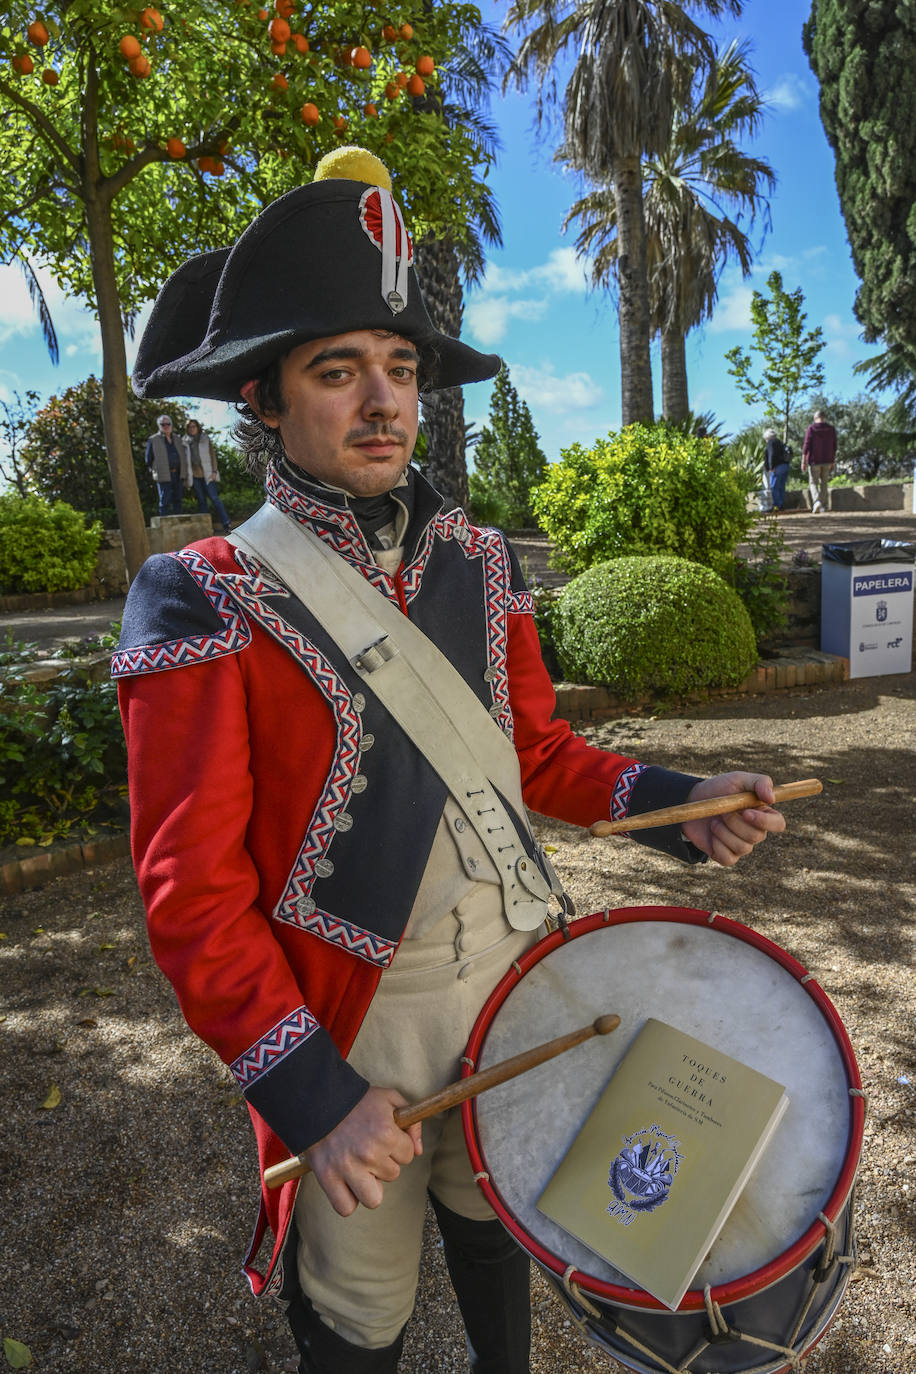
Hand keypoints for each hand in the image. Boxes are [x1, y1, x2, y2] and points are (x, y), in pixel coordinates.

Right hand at [305, 1086, 421, 1216]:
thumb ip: (412, 1123)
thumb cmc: (357, 1100)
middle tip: (369, 1148)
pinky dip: (347, 1200)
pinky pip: (346, 1207)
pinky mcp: (328, 1178)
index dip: (398, 1145)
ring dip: (369, 1187)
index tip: (385, 1136)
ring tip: (360, 1169)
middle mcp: (369, 1154)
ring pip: (374, 1199)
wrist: (318, 1099)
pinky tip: (346, 1183)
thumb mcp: (390, 1099)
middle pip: (393, 1175)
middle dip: (384, 1163)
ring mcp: (348, 1169)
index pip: (408, 1156)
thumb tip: (419, 1151)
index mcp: (386, 1133)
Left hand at [682, 772, 784, 866]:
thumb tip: (772, 798)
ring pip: (743, 847)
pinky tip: (711, 834)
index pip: (778, 824)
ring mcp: (741, 846)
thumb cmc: (719, 789)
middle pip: (756, 836)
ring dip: (723, 831)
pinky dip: (717, 845)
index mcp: (763, 814)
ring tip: (714, 820)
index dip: (765, 821)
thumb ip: (760, 782)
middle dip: (734, 822)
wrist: (692, 801)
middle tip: (722, 811)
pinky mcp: (727, 856)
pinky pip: (728, 858)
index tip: (746, 812)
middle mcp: (755, 832)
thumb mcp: (739, 779)